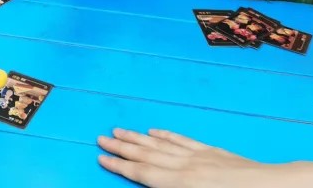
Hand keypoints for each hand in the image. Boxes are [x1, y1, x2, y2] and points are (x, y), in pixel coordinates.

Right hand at [98, 128, 271, 187]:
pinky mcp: (212, 152)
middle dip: (121, 147)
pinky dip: (166, 135)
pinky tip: (155, 130)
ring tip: (119, 130)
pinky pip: (183, 141)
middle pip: (146, 155)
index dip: (119, 165)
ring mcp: (198, 156)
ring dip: (137, 138)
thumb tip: (151, 183)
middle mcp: (184, 167)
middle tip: (101, 138)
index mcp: (180, 184)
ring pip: (160, 145)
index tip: (101, 158)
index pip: (142, 173)